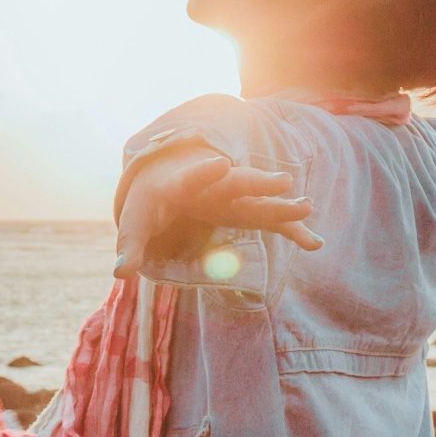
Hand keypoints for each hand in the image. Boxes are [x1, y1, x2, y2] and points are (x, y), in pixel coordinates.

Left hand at [114, 147, 321, 279]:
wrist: (166, 177)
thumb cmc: (149, 201)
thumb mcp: (135, 220)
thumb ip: (130, 246)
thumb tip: (121, 273)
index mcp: (182, 184)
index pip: (193, 176)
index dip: (204, 171)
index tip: (220, 163)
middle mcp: (213, 186)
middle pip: (237, 183)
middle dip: (258, 182)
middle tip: (283, 180)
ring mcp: (232, 198)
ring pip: (259, 200)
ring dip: (282, 205)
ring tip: (307, 206)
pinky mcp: (243, 211)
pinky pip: (271, 222)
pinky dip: (291, 231)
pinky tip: (314, 243)